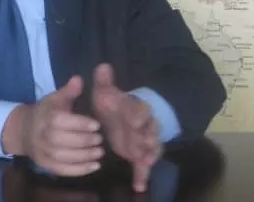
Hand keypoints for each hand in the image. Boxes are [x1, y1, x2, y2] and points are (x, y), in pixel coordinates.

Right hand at [2, 76, 103, 176]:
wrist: (23, 131)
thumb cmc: (45, 112)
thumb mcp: (55, 98)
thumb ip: (69, 91)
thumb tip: (79, 79)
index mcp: (45, 117)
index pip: (60, 121)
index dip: (79, 124)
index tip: (97, 125)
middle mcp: (41, 135)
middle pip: (61, 140)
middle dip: (83, 141)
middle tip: (100, 139)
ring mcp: (42, 152)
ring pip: (62, 157)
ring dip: (83, 156)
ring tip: (100, 152)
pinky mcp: (45, 165)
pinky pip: (62, 170)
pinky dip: (79, 170)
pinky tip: (95, 166)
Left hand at [92, 63, 161, 192]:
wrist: (122, 117)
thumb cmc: (113, 104)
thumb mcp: (106, 93)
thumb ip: (104, 82)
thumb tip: (102, 66)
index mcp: (135, 109)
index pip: (141, 109)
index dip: (139, 114)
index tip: (134, 120)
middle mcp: (144, 125)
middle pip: (150, 131)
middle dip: (147, 137)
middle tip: (143, 144)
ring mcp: (143, 142)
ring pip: (152, 149)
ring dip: (149, 155)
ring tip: (145, 163)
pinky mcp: (139, 155)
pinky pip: (144, 166)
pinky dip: (142, 175)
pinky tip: (139, 186)